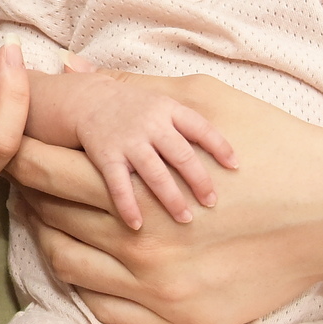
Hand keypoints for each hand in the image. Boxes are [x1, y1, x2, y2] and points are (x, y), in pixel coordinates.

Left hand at [9, 75, 322, 323]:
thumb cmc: (271, 144)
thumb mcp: (200, 102)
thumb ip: (128, 92)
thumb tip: (67, 70)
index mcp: (139, 189)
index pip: (45, 171)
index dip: (19, 151)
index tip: (12, 138)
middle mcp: (142, 249)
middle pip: (50, 218)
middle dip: (28, 191)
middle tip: (23, 173)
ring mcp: (160, 293)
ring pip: (67, 269)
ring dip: (47, 236)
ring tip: (48, 211)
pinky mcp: (181, 322)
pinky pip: (103, 310)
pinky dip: (82, 282)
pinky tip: (84, 253)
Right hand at [36, 67, 233, 229]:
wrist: (87, 99)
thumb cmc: (133, 106)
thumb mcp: (162, 103)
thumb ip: (187, 123)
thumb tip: (226, 149)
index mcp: (167, 109)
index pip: (200, 127)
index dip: (220, 146)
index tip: (235, 167)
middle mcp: (150, 124)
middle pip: (181, 155)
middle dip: (199, 180)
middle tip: (212, 202)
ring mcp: (127, 140)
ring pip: (154, 173)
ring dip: (171, 197)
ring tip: (185, 219)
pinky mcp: (105, 155)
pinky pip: (118, 184)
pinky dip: (128, 205)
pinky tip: (137, 225)